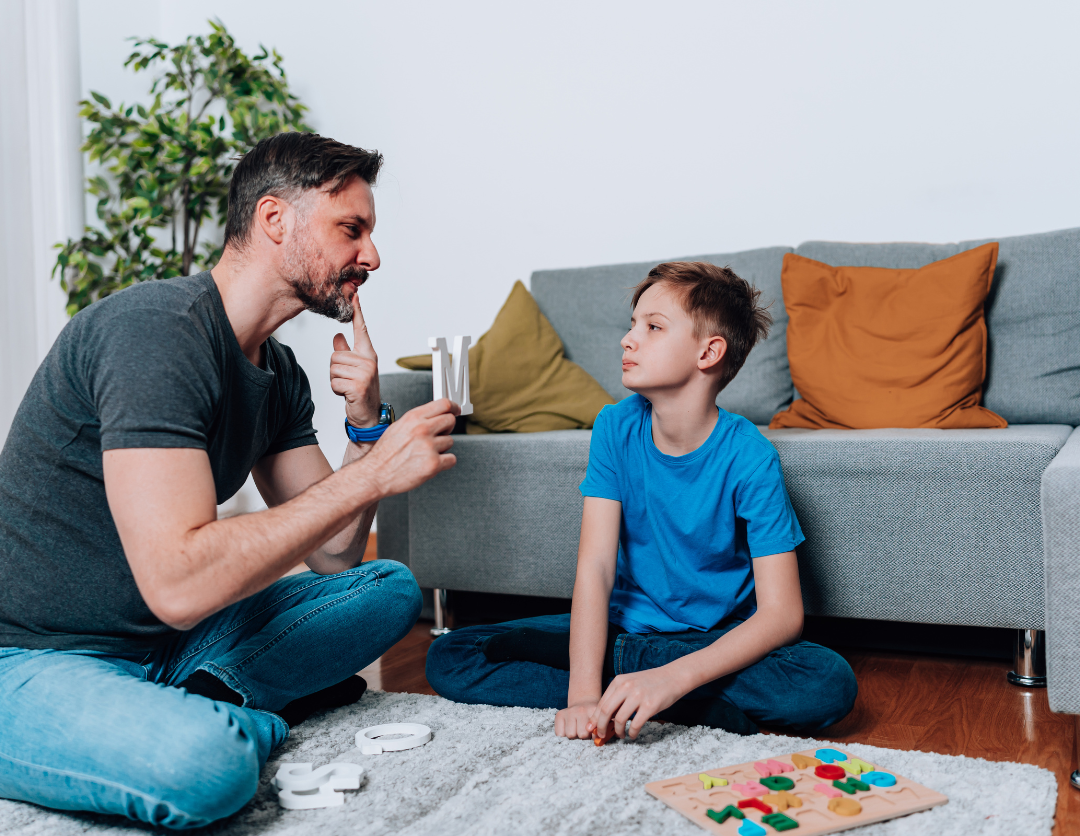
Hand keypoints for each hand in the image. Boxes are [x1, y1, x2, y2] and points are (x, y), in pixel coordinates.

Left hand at [332, 292, 380, 427]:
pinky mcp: (358, 386)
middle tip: (347, 380)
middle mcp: (369, 361)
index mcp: (368, 354)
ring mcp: (365, 373)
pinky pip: (334, 381)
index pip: (361, 329)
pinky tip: (347, 394)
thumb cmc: (360, 390)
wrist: (368, 415)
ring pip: (333, 368)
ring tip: (347, 387)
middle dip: (335, 370)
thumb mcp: (353, 369)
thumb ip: (345, 351)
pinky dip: (336, 390)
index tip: (355, 295)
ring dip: (335, 380)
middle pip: (335, 354)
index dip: (357, 312)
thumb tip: (337, 336)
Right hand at [358, 399, 459, 496]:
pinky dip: (444, 463)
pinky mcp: (434, 464)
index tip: (456, 410)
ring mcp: (429, 446)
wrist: (375, 474)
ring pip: (450, 441)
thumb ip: (417, 420)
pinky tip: (429, 463)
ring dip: (441, 448)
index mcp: (413, 418)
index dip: (453, 407)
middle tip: (438, 435)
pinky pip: (451, 459)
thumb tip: (434, 416)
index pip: (443, 404)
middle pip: (451, 421)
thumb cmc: (384, 454)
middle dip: (447, 428)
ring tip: (424, 453)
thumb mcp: (398, 427)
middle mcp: (422, 429)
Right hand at [554, 701, 599, 739]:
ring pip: (570, 735)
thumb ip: (600, 730)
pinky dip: (563, 735)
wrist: (583, 702)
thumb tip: (596, 741)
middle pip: (582, 735)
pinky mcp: (559, 714)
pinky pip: (559, 734)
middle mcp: (581, 710)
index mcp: (593, 710)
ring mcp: (569, 711)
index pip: (595, 733)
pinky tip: (568, 729)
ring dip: (573, 736)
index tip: (594, 734)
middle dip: (583, 736)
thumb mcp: (599, 720)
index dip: (594, 737)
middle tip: (584, 730)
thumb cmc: (591, 716)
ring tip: (576, 729)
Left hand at [589, 666, 688, 739]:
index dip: (595, 719)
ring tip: (620, 735)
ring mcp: (638, 696)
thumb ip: (617, 696)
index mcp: (619, 681)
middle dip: (601, 727)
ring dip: (618, 731)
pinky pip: (636, 724)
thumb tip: (604, 717)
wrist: (673, 676)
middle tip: (601, 736)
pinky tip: (632, 735)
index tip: (591, 729)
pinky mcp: (650, 706)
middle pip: (606, 711)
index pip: (601, 703)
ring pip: (620, 719)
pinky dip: (632, 733)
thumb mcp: (630, 683)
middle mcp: (626, 687)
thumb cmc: (650, 683)